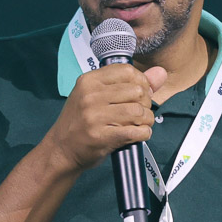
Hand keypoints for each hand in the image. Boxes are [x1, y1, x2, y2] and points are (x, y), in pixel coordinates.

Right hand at [42, 63, 169, 172]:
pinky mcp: (100, 136)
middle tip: (140, 112)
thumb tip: (160, 73)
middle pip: (136, 91)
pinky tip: (139, 134)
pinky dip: (143, 134)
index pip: (127, 71)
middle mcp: (90, 96)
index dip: (141, 82)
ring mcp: (94, 116)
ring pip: (138, 111)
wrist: (61, 150)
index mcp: (89, 81)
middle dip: (145, 103)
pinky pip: (135, 131)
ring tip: (141, 124)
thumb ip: (129, 84)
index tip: (140, 93)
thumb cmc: (80, 122)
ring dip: (146, 120)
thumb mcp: (97, 96)